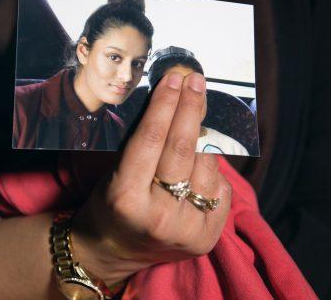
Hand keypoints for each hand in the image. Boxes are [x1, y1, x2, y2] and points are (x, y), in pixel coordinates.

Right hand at [71, 71, 231, 283]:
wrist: (112, 251)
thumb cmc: (109, 204)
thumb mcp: (114, 172)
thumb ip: (144, 144)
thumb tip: (176, 100)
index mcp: (125, 197)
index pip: (152, 139)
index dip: (166, 104)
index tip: (175, 78)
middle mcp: (157, 216)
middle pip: (183, 149)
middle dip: (192, 108)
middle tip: (196, 82)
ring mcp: (185, 231)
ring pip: (207, 166)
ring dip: (204, 138)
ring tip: (195, 123)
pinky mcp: (206, 239)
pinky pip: (221, 189)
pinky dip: (212, 170)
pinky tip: (201, 161)